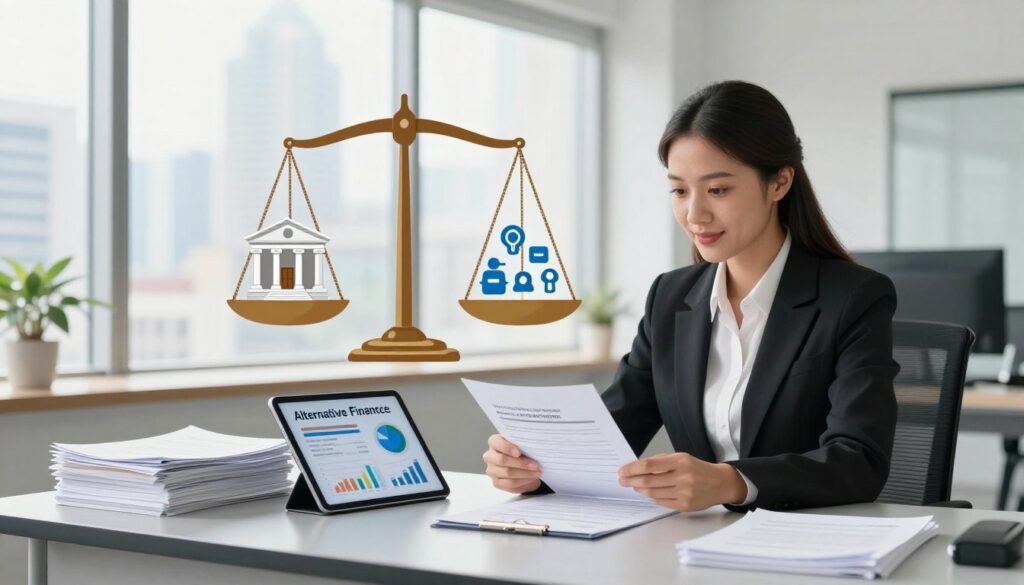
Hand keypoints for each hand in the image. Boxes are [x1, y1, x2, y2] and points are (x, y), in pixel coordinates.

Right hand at [482, 434, 542, 493]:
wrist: (524, 467)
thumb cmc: (523, 452)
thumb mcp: (523, 445)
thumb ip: (524, 444)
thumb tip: (534, 447)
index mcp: (494, 442)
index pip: (496, 442)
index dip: (507, 447)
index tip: (519, 453)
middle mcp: (490, 456)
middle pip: (502, 459)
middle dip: (521, 463)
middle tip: (535, 465)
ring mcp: (491, 470)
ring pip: (507, 472)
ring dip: (524, 473)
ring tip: (537, 472)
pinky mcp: (496, 482)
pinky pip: (509, 483)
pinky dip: (523, 481)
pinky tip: (532, 478)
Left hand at [618, 452, 746, 511]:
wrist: (720, 483)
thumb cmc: (697, 469)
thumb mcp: (681, 458)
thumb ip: (660, 462)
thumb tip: (637, 468)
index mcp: (681, 461)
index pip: (649, 465)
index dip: (632, 468)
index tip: (622, 471)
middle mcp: (683, 477)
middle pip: (648, 481)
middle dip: (631, 480)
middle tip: (622, 480)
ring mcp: (684, 493)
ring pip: (653, 493)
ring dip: (640, 489)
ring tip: (634, 486)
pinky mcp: (685, 506)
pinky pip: (661, 502)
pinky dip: (652, 497)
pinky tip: (648, 493)